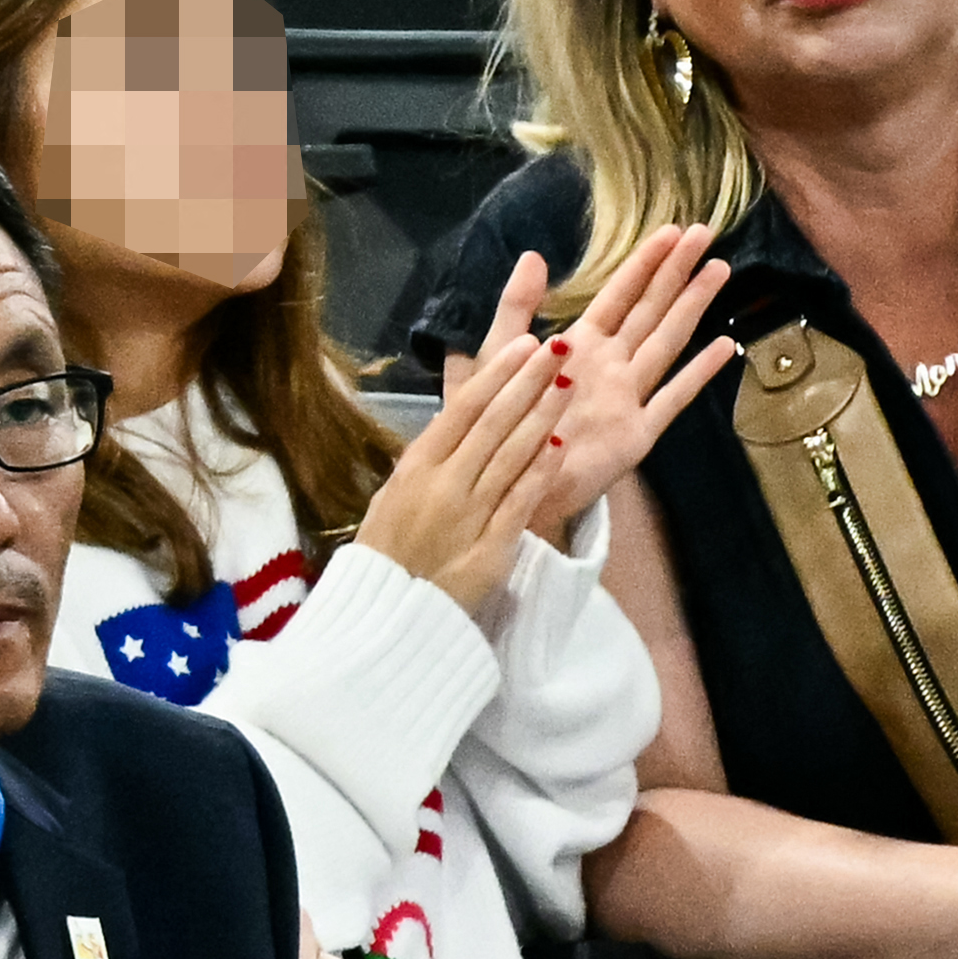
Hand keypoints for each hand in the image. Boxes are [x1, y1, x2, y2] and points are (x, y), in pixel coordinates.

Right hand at [355, 327, 571, 613]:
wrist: (390, 614)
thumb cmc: (388, 551)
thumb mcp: (394, 495)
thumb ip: (425, 461)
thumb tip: (454, 423)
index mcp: (417, 466)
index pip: (463, 408)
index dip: (497, 374)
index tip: (525, 343)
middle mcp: (445, 482)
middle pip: (494, 423)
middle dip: (529, 382)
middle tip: (560, 347)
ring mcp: (470, 513)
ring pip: (513, 455)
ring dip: (544, 416)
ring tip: (569, 384)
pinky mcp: (492, 546)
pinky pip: (521, 502)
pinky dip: (541, 472)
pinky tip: (561, 445)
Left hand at [470, 233, 735, 541]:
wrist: (501, 480)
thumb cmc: (496, 419)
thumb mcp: (494, 355)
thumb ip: (514, 308)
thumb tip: (535, 256)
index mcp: (576, 344)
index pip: (617, 294)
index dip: (643, 263)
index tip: (671, 231)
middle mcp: (609, 364)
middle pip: (650, 309)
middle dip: (677, 272)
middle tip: (706, 234)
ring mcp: (627, 396)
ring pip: (667, 342)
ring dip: (692, 307)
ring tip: (719, 272)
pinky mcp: (637, 433)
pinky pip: (672, 398)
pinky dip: (698, 375)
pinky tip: (724, 349)